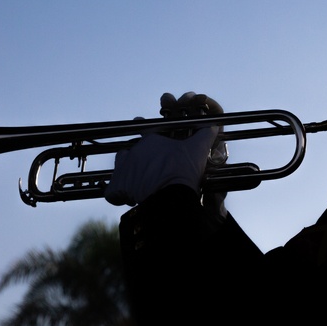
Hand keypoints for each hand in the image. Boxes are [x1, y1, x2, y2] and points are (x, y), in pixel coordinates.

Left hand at [105, 92, 222, 206]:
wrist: (170, 194)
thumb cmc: (182, 170)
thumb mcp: (198, 150)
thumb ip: (205, 136)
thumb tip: (214, 126)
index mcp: (150, 141)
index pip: (145, 131)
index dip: (146, 133)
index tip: (146, 133)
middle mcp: (133, 152)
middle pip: (131, 151)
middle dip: (138, 160)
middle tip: (150, 169)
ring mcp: (123, 169)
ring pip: (120, 167)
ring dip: (126, 174)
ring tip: (137, 183)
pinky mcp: (117, 188)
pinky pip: (112, 192)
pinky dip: (118, 195)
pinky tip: (126, 199)